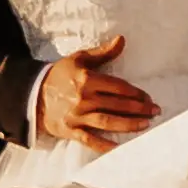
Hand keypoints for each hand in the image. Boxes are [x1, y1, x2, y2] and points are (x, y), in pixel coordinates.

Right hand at [36, 55, 159, 146]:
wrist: (32, 93)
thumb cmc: (59, 74)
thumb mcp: (79, 59)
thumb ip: (103, 52)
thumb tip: (122, 40)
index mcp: (87, 79)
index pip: (119, 87)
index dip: (136, 93)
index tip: (148, 98)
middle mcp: (84, 98)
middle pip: (117, 105)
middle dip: (138, 109)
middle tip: (155, 112)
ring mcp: (77, 116)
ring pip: (107, 122)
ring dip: (127, 125)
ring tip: (144, 125)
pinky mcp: (70, 130)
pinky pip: (89, 140)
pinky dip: (104, 145)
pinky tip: (118, 148)